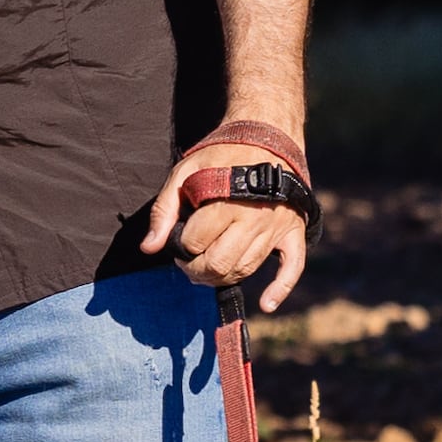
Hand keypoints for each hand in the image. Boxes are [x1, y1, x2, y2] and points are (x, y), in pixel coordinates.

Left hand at [140, 137, 311, 314]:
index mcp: (224, 203)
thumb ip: (164, 210)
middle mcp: (252, 219)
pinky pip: (292, 267)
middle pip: (219, 264)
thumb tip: (149, 248)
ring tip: (208, 270)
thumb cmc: (220, 156)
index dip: (181, 248)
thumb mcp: (184, 173)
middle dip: (196, 271)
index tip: (179, 242)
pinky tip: (267, 305)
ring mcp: (274, 228)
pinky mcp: (292, 231)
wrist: (264, 137)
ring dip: (223, 278)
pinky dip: (281, 289)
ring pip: (246, 269)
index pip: (196, 243)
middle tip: (188, 264)